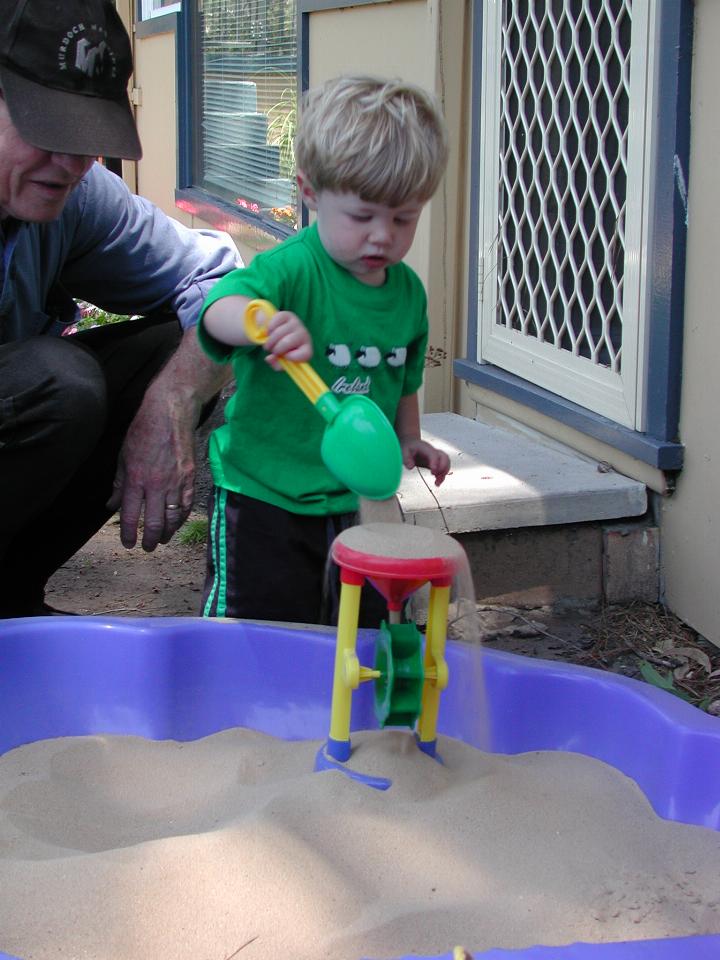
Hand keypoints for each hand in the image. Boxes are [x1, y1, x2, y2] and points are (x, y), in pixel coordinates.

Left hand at [107, 387, 195, 550]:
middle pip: (155, 522)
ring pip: (173, 518)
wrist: (170, 413)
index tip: (128, 543)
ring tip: (163, 540)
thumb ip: (119, 484)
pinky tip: (177, 524)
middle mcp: (156, 484)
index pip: (130, 515)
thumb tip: (110, 505)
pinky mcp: (190, 478)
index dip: (128, 533)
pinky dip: (182, 519)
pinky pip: (187, 505)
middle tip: (147, 547)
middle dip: (150, 540)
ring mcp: (175, 482)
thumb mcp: (123, 457)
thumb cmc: (143, 431)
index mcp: (135, 479)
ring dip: (168, 533)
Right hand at [262, 311, 312, 369]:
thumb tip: (270, 358)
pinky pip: (274, 323)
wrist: (281, 332)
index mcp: (306, 349)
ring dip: (269, 341)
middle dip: (275, 349)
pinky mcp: (287, 315)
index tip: (284, 357)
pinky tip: (270, 333)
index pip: (305, 354)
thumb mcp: (281, 361)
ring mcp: (296, 323)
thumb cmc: (283, 350)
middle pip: (287, 342)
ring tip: (269, 344)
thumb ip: (276, 364)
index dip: (292, 357)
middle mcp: (304, 335)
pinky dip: (268, 330)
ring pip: (278, 333)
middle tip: (271, 351)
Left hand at [401, 438, 450, 486]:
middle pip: (445, 458)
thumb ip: (406, 459)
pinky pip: (443, 468)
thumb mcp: (404, 451)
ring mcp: (436, 457)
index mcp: (426, 448)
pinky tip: (437, 482)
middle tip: (436, 477)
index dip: (435, 463)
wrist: (411, 443)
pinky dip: (442, 475)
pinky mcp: (436, 462)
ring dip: (444, 473)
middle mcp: (433, 452)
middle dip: (443, 468)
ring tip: (437, 483)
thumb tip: (410, 467)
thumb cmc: (408, 447)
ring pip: (446, 463)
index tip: (433, 473)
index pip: (434, 455)